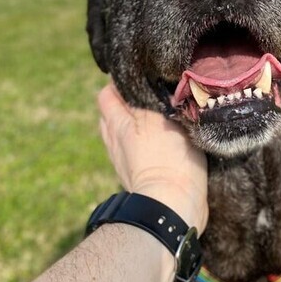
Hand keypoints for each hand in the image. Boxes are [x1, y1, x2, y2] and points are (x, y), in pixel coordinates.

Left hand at [97, 81, 207, 233]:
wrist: (172, 207)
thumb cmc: (169, 159)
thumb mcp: (159, 119)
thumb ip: (149, 97)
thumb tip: (145, 76)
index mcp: (117, 123)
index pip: (108, 93)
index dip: (122, 81)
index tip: (141, 74)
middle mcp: (114, 141)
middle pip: (111, 112)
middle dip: (125, 101)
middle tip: (149, 94)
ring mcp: (123, 161)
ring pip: (122, 133)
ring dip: (134, 124)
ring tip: (156, 118)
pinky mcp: (137, 177)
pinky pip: (134, 152)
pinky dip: (142, 144)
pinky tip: (160, 143)